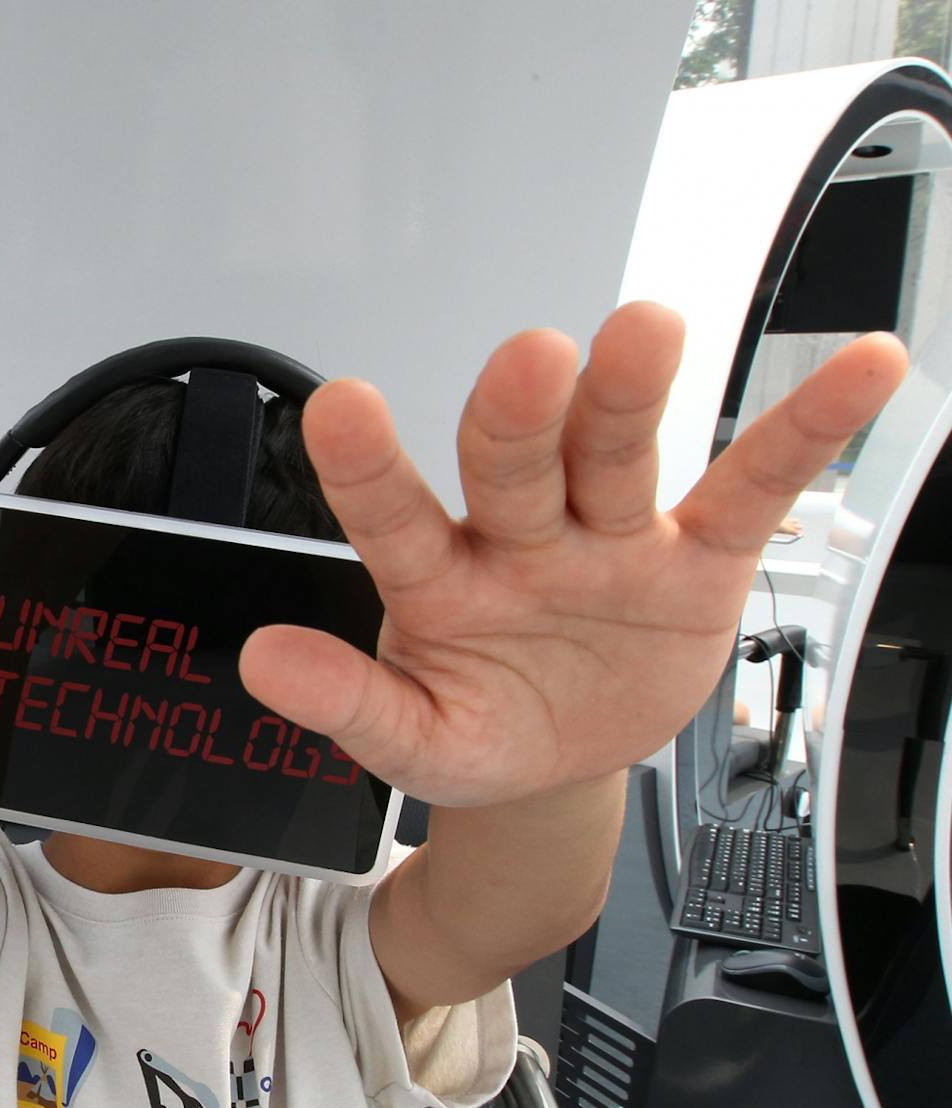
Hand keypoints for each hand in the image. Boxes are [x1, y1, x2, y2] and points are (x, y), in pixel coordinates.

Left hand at [238, 301, 905, 808]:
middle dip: (522, 413)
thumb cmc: (478, 727)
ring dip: (630, 394)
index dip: (368, 466)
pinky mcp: (697, 555)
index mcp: (439, 581)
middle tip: (530, 362)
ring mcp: (609, 537)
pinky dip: (805, 430)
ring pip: (616, 452)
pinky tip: (856, 370)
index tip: (342, 408)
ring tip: (643, 333)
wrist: (556, 761)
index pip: (394, 516)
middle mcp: (521, 537)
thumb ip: (347, 701)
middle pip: (516, 463)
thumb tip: (262, 660)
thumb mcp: (413, 739)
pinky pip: (753, 485)